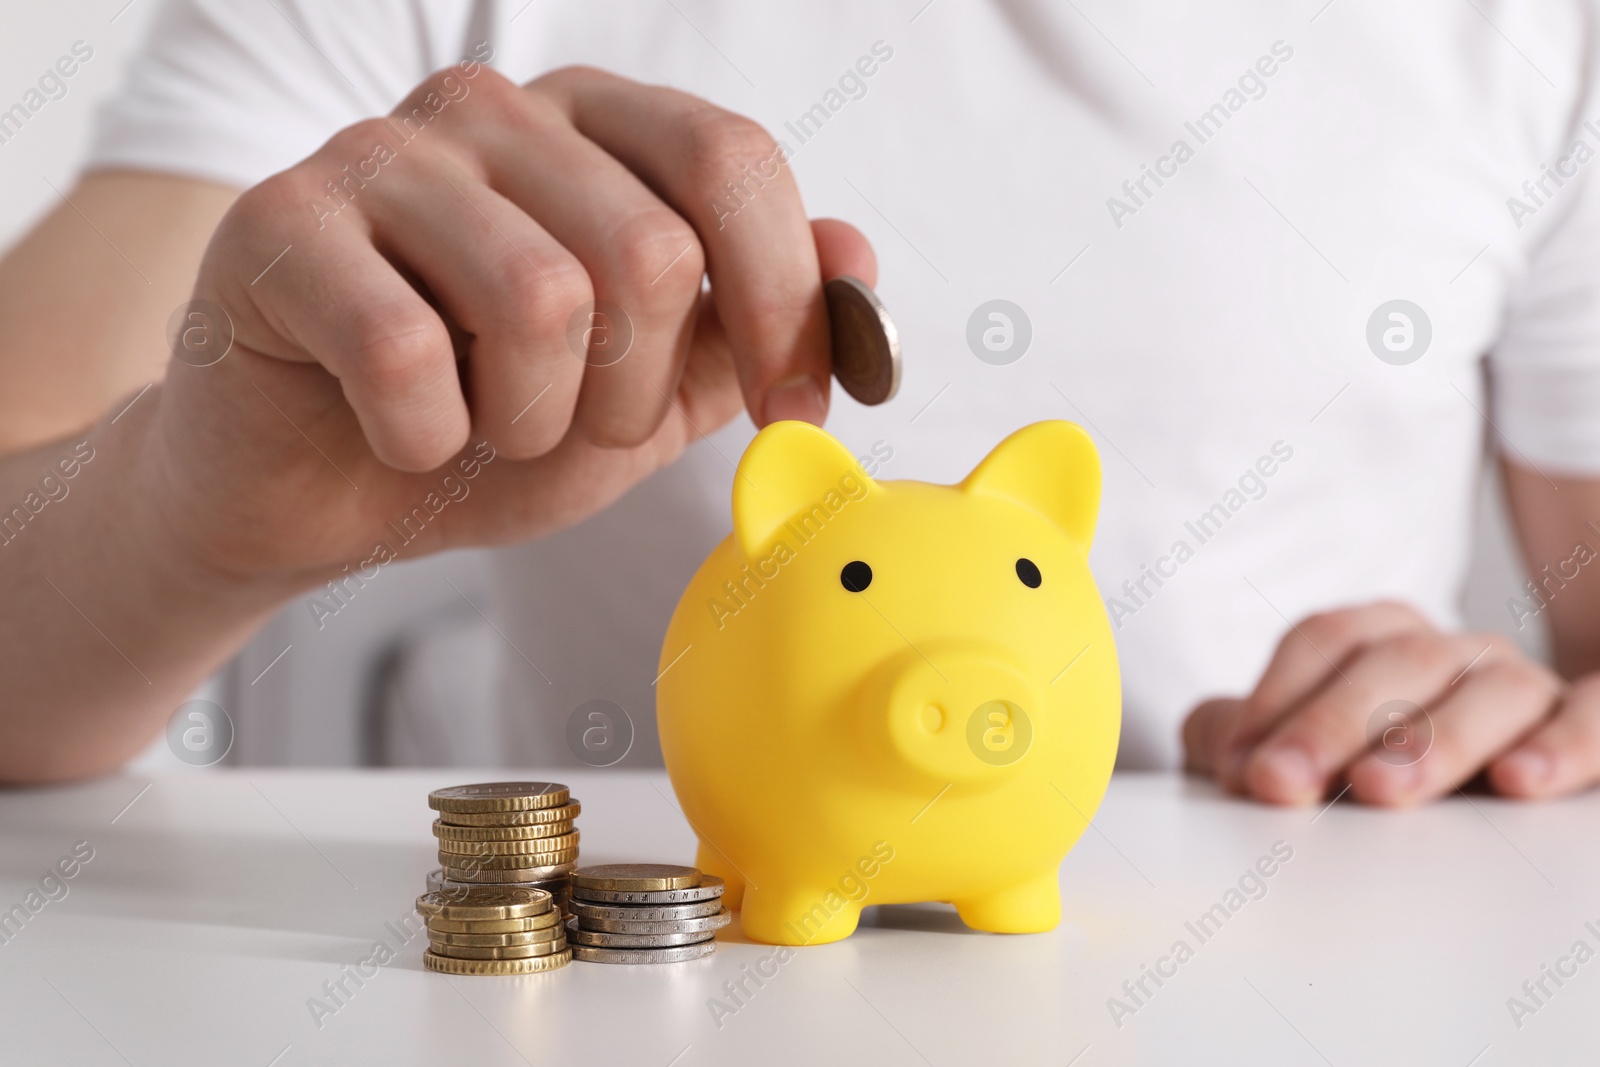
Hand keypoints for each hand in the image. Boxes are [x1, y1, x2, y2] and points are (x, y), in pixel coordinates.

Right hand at [143, 63, 872, 583]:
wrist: (317, 495)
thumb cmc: (486, 426)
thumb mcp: (650, 390)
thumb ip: (747, 325)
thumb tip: (857, 255)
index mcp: (591, 128)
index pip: (730, 161)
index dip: (785, 302)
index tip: (792, 409)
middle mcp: (489, 112)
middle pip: (647, 247)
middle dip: (633, 392)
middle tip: (574, 429)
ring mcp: (376, 155)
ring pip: (539, 300)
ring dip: (531, 421)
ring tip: (486, 426)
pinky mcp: (276, 225)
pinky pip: (404, 352)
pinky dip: (424, 439)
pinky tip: (399, 434)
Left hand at [1182, 600, 1599, 804]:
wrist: (1494, 782)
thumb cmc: (1375, 764)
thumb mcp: (1302, 748)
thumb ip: (1240, 739)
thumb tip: (1216, 751)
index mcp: (1381, 637)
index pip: (1324, 641)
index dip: (1275, 699)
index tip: (1238, 767)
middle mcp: (1454, 650)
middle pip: (1394, 664)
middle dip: (1328, 725)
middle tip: (1279, 784)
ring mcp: (1523, 686)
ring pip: (1489, 693)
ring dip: (1431, 741)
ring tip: (1380, 789)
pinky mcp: (1584, 727)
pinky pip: (1596, 717)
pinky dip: (1565, 744)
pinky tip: (1523, 780)